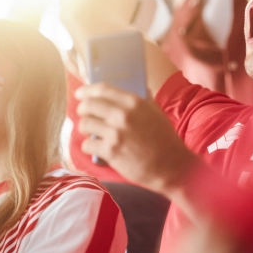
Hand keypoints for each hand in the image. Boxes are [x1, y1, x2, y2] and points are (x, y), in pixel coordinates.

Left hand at [75, 83, 199, 193]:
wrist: (171, 166)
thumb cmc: (165, 139)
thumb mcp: (156, 112)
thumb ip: (143, 99)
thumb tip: (135, 87)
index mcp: (134, 102)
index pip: (102, 89)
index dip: (87, 90)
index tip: (80, 93)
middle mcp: (122, 115)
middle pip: (89, 105)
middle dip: (83, 109)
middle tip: (85, 115)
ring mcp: (115, 133)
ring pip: (84, 124)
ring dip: (85, 128)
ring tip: (92, 132)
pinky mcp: (110, 152)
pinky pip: (87, 144)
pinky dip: (89, 146)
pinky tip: (96, 148)